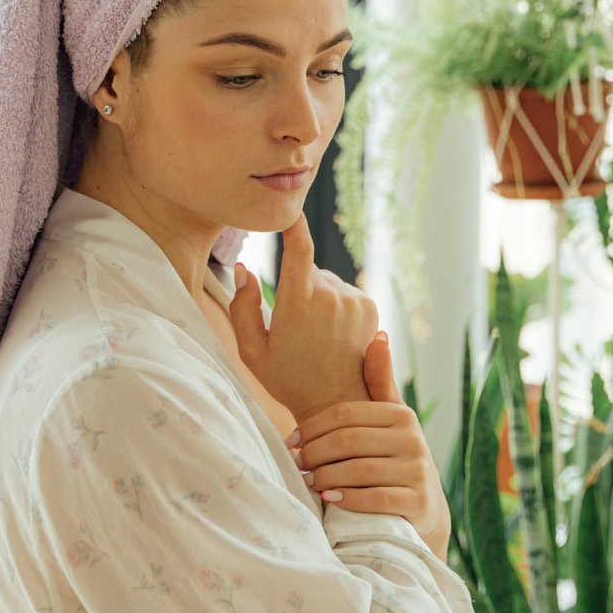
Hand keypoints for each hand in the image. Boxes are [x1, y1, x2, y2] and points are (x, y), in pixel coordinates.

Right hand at [228, 211, 376, 423]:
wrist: (338, 404)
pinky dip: (337, 304)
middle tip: (293, 324)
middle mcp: (330, 296)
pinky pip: (344, 291)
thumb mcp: (253, 351)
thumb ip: (243, 308)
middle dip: (297, 286)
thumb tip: (244, 269)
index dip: (293, 223)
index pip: (298, 248)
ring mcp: (353, 300)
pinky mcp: (369, 305)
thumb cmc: (288, 380)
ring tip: (315, 334)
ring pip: (326, 281)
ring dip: (318, 296)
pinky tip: (333, 334)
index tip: (287, 209)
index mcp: (298, 303)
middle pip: (307, 270)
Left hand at [289, 330, 450, 558]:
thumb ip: (379, 382)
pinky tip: (330, 500)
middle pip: (348, 441)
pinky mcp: (418, 502)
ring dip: (325, 477)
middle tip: (295, 463)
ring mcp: (417, 471)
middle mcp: (413, 439)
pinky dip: (349, 498)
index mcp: (401, 414)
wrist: (424, 508)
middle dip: (314, 453)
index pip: (346, 414)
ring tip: (307, 481)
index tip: (291, 440)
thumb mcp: (390, 419)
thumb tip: (378, 335)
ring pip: (359, 470)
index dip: (312, 426)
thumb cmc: (394, 457)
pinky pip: (376, 498)